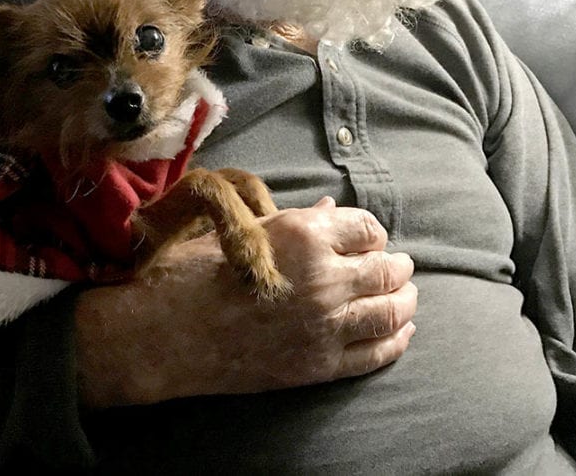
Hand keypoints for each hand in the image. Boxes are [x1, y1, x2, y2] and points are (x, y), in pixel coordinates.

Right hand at [74, 196, 416, 407]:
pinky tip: (401, 332)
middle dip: (398, 265)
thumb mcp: (243, 231)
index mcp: (303, 234)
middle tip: (402, 265)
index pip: (366, 227)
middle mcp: (324, 277)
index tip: (370, 237)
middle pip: (386, 270)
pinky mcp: (318, 365)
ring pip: (390, 311)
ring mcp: (324, 325)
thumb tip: (331, 211)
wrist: (167, 332)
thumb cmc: (195, 271)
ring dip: (405, 300)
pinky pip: (375, 353)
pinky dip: (396, 340)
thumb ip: (295, 221)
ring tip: (408, 295)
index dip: (372, 231)